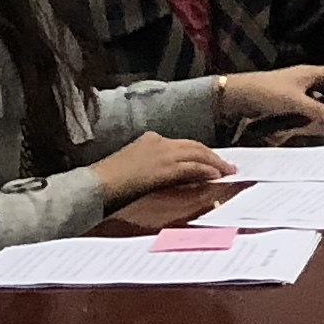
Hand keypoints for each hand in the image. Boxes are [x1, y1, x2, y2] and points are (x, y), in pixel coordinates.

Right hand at [90, 130, 229, 202]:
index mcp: (150, 139)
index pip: (181, 144)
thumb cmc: (107, 181)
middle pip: (194, 146)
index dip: (198, 152)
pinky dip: (206, 170)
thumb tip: (164, 179)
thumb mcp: (132, 166)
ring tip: (227, 172)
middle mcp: (159, 141)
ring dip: (215, 163)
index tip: (209, 161)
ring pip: (198, 154)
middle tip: (227, 166)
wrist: (95, 185)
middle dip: (212, 155)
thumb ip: (149, 167)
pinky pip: (193, 167)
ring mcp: (163, 154)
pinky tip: (216, 176)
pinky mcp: (164, 168)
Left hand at [217, 64, 323, 130]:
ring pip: (320, 93)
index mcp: (311, 72)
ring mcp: (297, 87)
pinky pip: (309, 101)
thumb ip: (316, 110)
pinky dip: (317, 108)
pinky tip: (319, 119)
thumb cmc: (269, 92)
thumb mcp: (295, 102)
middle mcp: (306, 77)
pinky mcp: (289, 97)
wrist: (241, 94)